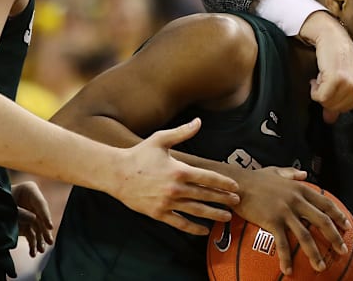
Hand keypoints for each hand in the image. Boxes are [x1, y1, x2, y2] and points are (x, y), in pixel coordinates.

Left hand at [12, 181, 52, 256]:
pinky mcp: (26, 225)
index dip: (46, 216)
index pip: (41, 204)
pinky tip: (33, 253)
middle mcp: (33, 203)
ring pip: (38, 228)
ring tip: (40, 251)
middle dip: (45, 231)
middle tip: (49, 241)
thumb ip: (19, 211)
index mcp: (30, 190)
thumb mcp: (7, 202)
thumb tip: (34, 219)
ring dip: (40, 241)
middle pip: (42, 217)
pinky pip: (32, 235)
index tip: (50, 227)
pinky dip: (32, 244)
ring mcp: (30, 214)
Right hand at [108, 118, 240, 235]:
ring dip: (214, 214)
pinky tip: (204, 231)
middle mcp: (176, 189)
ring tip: (227, 217)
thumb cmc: (139, 155)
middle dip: (224, 199)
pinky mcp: (158, 213)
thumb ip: (182, 132)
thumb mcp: (161, 139)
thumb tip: (199, 121)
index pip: (208, 178)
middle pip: (206, 195)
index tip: (235, 187)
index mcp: (180, 170)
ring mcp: (167, 203)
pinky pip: (180, 223)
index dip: (224, 183)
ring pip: (196, 211)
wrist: (115, 173)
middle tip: (237, 202)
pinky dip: (193, 228)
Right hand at [230, 168, 350, 275]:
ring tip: (321, 267)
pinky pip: (282, 243)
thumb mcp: (277, 172)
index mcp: (301, 189)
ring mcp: (285, 211)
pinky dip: (286, 258)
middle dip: (335, 237)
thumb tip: (304, 174)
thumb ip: (292, 174)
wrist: (238, 183)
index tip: (347, 226)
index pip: (326, 203)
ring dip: (315, 253)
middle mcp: (297, 200)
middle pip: (322, 221)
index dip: (338, 215)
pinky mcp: (272, 221)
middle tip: (343, 250)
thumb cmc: (257, 178)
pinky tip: (288, 270)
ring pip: (306, 235)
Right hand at [298, 11, 352, 122]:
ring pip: (327, 103)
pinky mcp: (338, 78)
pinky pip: (320, 96)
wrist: (331, 35)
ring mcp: (351, 83)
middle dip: (325, 95)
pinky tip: (319, 74)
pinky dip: (314, 88)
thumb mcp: (342, 80)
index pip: (344, 110)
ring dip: (319, 90)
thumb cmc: (337, 56)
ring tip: (324, 75)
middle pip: (335, 108)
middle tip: (326, 78)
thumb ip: (337, 101)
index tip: (331, 83)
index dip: (332, 99)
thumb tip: (330, 119)